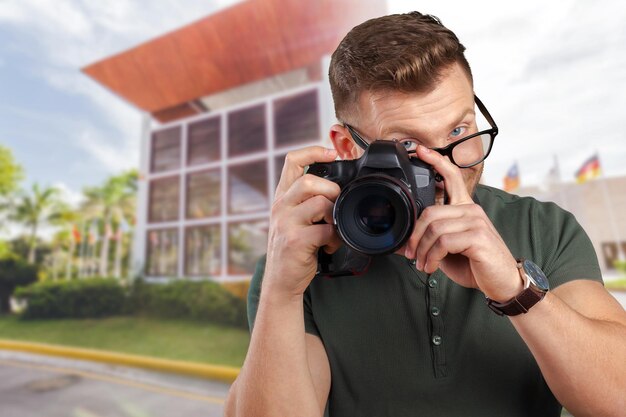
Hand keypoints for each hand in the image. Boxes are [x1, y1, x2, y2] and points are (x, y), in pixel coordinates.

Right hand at [263, 146, 341, 300]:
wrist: (280, 281)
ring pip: (319, 203)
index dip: (313, 152)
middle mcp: (280, 207)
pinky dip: (335, 238)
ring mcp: (286, 224)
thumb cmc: (293, 249)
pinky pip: (325, 230)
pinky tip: (329, 245)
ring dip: (334, 216)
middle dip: (331, 190)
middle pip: (309, 181)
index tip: (332, 153)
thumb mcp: (292, 219)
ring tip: (332, 229)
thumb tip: (337, 188)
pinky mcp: (295, 241)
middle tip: (336, 205)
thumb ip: (306, 202)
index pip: (292, 161)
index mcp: (282, 198)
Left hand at [403, 145, 522, 301]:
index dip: (436, 161)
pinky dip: (432, 257)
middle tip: (410, 254)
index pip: (451, 177)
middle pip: (430, 211)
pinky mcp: (478, 236)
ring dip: (422, 251)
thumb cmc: (474, 264)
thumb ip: (428, 240)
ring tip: (422, 265)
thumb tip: (400, 242)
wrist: (502, 283)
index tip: (420, 151)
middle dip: (414, 236)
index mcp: (464, 208)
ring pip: (434, 229)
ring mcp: (476, 221)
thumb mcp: (446, 250)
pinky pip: (443, 242)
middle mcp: (471, 209)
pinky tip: (432, 267)